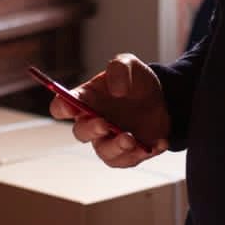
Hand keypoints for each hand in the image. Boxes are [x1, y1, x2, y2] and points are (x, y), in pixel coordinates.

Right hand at [51, 53, 170, 166]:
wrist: (163, 97)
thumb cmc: (136, 81)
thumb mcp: (129, 64)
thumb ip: (120, 69)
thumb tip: (117, 90)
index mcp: (85, 100)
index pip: (61, 107)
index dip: (62, 107)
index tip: (70, 105)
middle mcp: (93, 123)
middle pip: (81, 133)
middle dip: (91, 130)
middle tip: (104, 124)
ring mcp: (110, 140)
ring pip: (105, 153)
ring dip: (116, 148)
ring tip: (131, 139)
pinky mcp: (129, 153)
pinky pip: (130, 160)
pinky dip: (145, 153)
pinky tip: (160, 142)